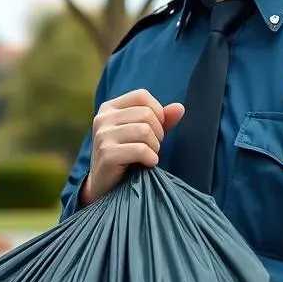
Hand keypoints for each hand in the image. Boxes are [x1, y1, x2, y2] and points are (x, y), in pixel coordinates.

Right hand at [81, 89, 184, 204]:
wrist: (105, 186)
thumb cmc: (127, 156)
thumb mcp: (143, 134)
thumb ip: (161, 119)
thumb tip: (180, 107)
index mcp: (109, 108)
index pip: (142, 96)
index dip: (157, 112)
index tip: (156, 130)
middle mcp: (102, 118)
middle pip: (146, 114)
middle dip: (158, 133)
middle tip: (152, 147)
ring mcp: (102, 136)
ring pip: (145, 131)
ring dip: (155, 147)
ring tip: (149, 155)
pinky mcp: (106, 154)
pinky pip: (140, 150)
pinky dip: (151, 158)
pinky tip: (147, 164)